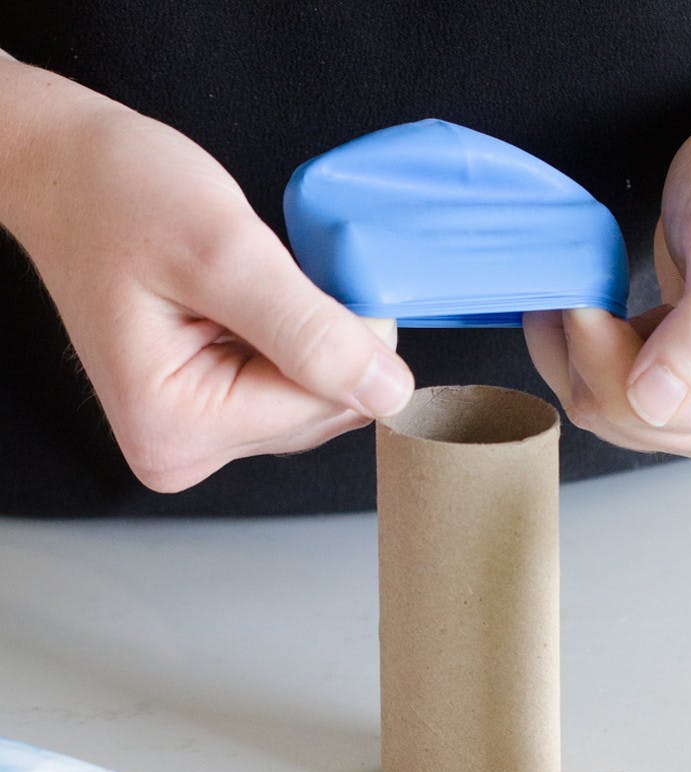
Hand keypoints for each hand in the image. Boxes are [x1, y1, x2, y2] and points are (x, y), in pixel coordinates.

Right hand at [5, 84, 411, 491]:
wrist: (65, 170)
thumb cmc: (117, 195)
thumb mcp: (226, 254)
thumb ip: (312, 333)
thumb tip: (389, 394)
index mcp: (176, 427)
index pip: (325, 407)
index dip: (344, 338)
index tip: (304, 279)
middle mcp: (181, 448)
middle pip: (321, 411)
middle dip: (321, 339)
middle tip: (264, 275)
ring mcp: (193, 433)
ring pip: (313, 397)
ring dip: (306, 334)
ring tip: (242, 285)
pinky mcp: (208, 410)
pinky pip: (290, 383)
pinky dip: (290, 334)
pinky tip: (244, 300)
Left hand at [524, 115, 690, 467]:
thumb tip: (654, 403)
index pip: (656, 412)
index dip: (601, 353)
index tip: (582, 290)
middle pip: (632, 424)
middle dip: (587, 354)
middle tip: (580, 282)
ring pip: (616, 420)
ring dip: (582, 356)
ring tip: (587, 292)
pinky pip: (621, 408)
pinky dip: (594, 359)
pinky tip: (603, 313)